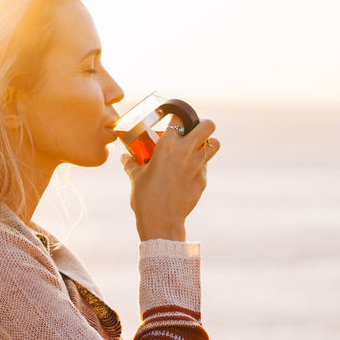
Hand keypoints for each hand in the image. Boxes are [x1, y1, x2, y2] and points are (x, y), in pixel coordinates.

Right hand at [121, 117, 219, 240]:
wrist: (161, 221)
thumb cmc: (145, 197)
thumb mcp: (135, 177)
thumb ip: (131, 163)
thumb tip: (124, 157)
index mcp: (167, 145)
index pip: (178, 118)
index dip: (177, 118)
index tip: (174, 121)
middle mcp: (186, 151)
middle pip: (207, 125)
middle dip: (203, 124)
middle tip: (195, 130)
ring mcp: (198, 166)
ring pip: (214, 144)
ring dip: (208, 143)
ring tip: (197, 148)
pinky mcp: (203, 180)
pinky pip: (206, 166)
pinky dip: (199, 166)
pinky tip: (188, 174)